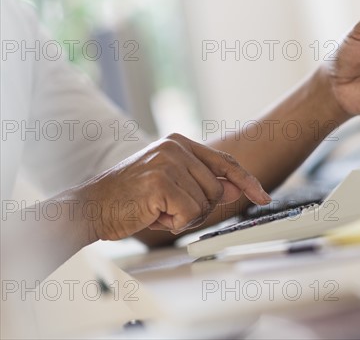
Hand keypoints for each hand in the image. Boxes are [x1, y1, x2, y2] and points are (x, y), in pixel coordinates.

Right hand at [74, 133, 270, 240]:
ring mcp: (168, 161)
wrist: (90, 207)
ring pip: (207, 202)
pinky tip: (153, 215)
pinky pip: (191, 213)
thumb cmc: (129, 199)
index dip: (247, 181)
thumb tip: (237, 188)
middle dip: (200, 209)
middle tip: (169, 210)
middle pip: (218, 189)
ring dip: (185, 217)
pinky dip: (175, 223)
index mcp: (178, 143)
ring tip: (158, 210)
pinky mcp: (162, 181)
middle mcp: (176, 146)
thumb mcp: (172, 188)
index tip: (263, 196)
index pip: (225, 162)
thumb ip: (205, 185)